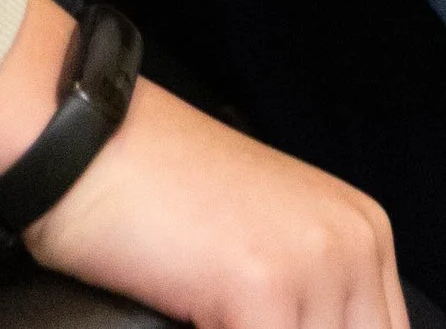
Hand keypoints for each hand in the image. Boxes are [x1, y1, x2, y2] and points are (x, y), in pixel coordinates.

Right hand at [0, 0, 407, 328]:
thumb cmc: (152, 193)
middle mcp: (356, 242)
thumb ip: (303, 300)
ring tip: (205, 322)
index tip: (275, 328)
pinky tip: (188, 327)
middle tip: (232, 323)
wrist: (79, 136)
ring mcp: (315, 263)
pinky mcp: (262, 287)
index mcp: (365, 232)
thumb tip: (313, 327)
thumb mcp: (259, 242)